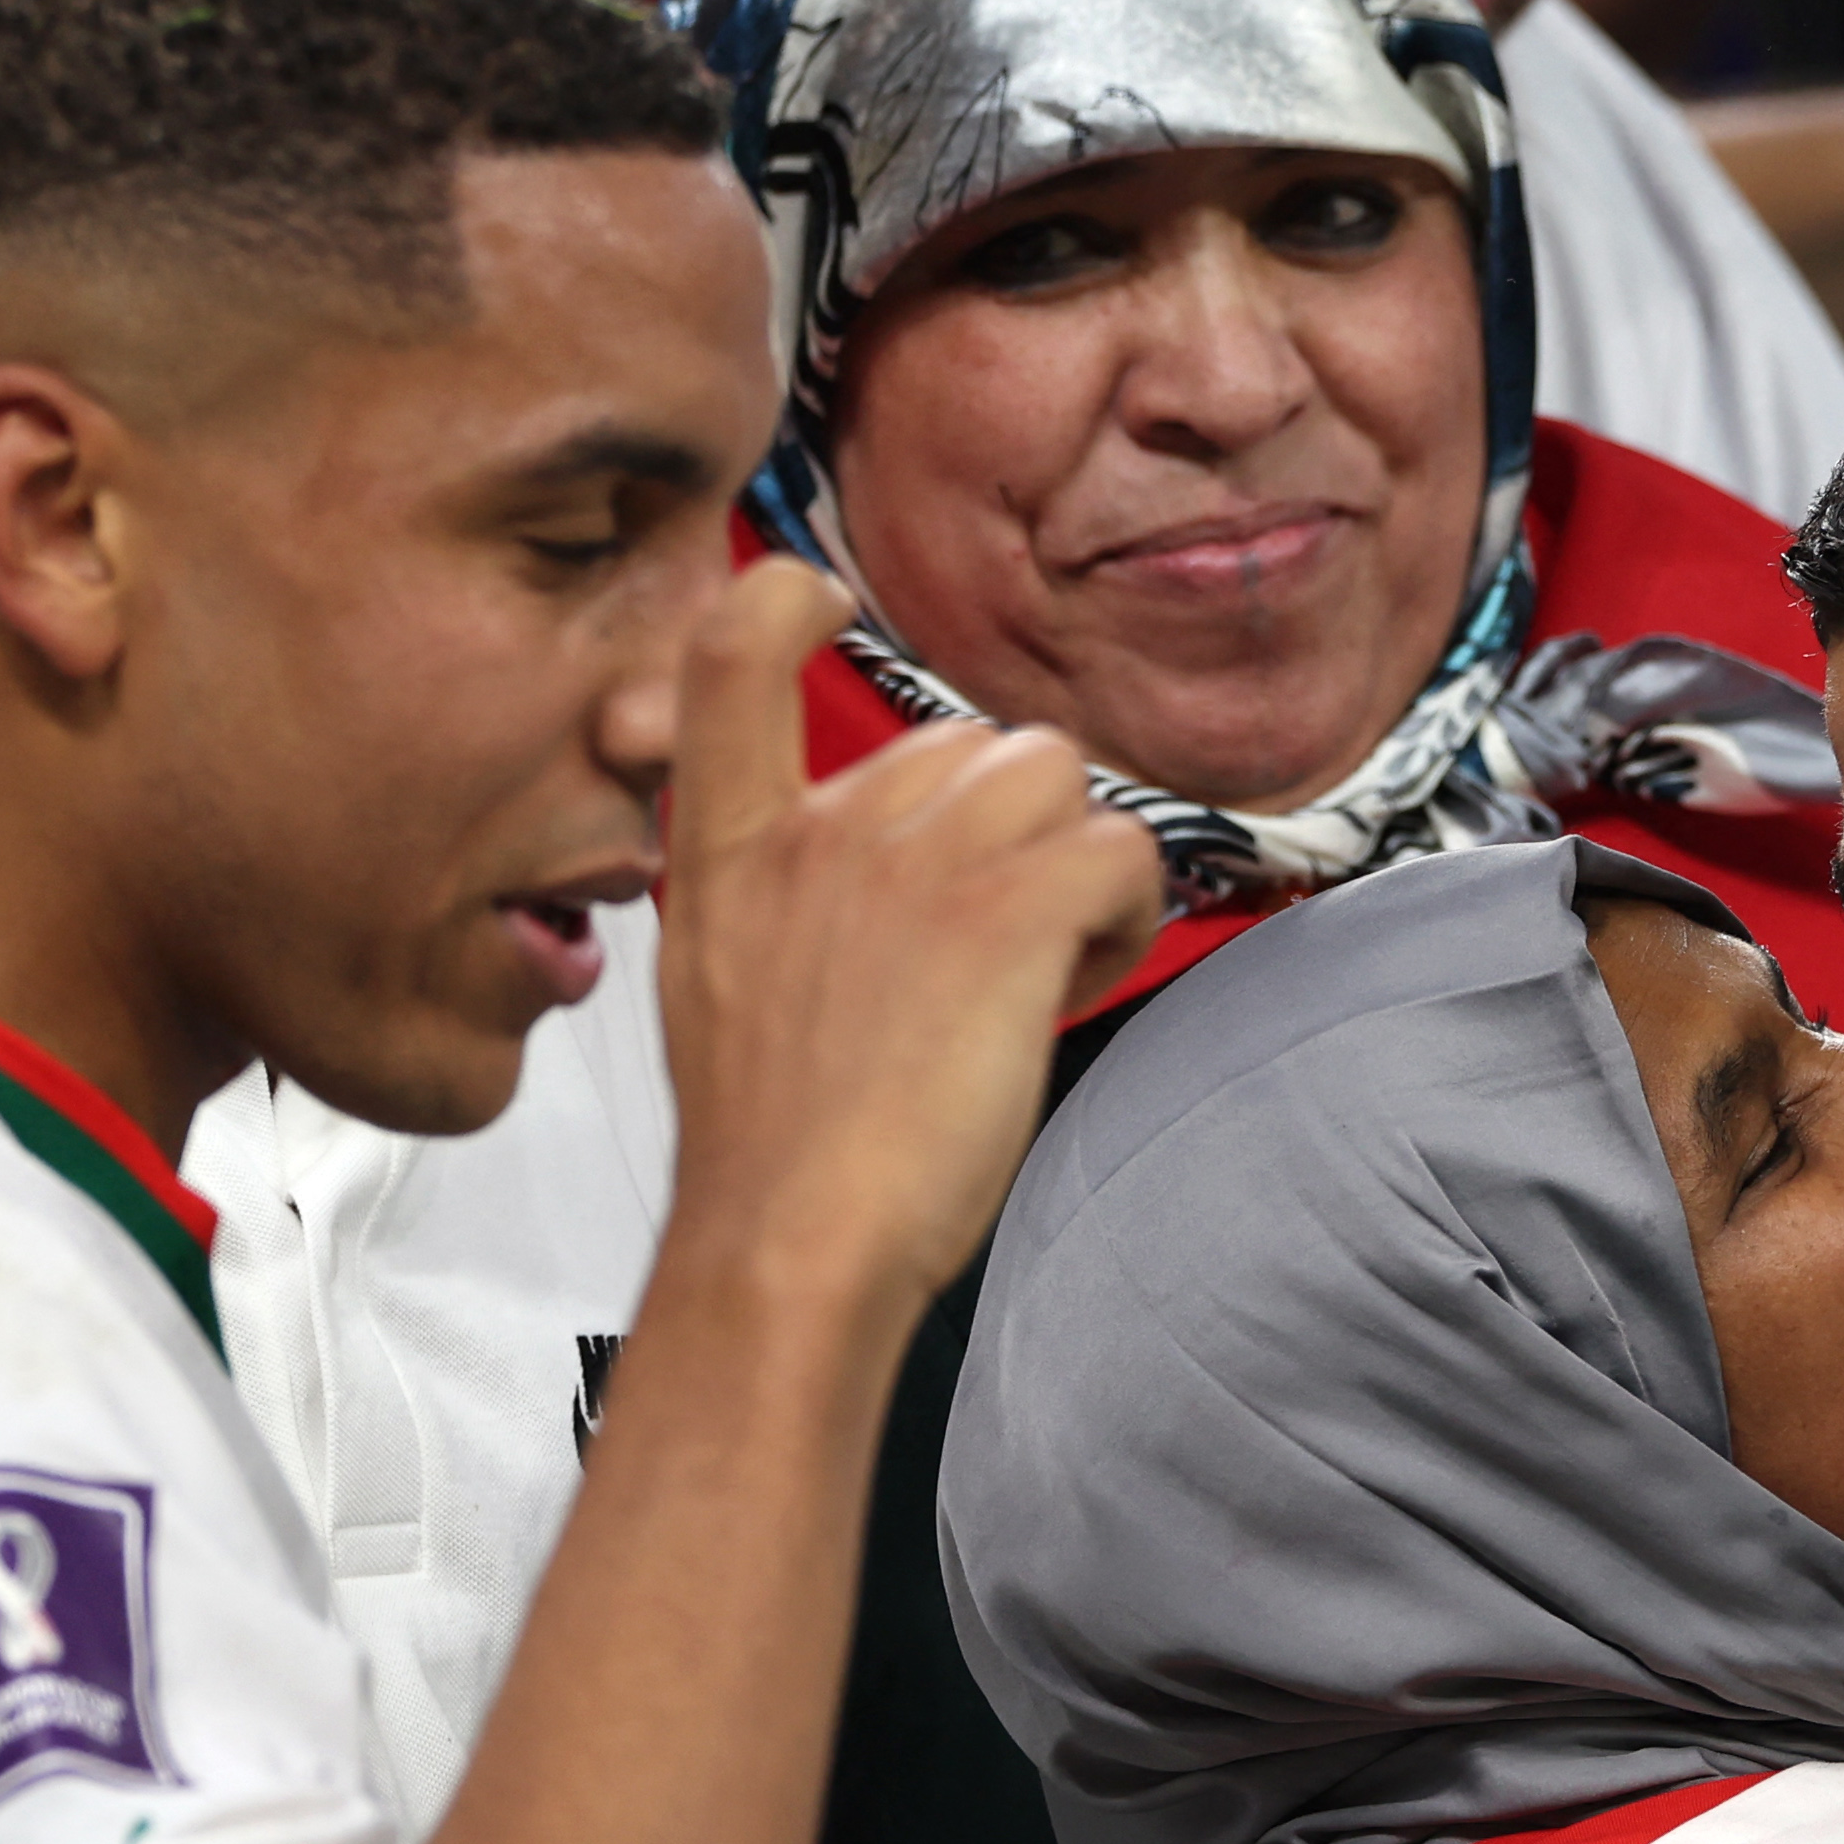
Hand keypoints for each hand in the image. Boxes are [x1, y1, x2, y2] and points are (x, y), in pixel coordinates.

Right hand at [649, 560, 1166, 1308]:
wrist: (789, 1245)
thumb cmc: (774, 1150)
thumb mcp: (716, 985)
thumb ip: (770, 895)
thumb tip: (846, 869)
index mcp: (731, 847)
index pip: (728, 652)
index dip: (783, 598)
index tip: (821, 601)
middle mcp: (819, 830)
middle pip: (965, 742)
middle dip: (1003, 828)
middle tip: (982, 947)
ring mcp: (913, 863)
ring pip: (1053, 776)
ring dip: (1071, 860)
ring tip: (1038, 964)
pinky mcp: (1005, 912)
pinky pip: (1120, 847)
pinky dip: (1128, 911)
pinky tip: (1078, 979)